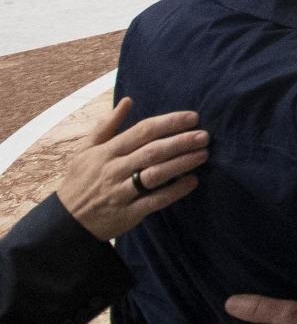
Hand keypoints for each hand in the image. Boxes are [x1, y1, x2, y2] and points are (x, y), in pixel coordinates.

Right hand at [57, 97, 207, 239]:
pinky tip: (192, 181)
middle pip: (153, 151)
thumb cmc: (80, 181)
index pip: (142, 131)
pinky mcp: (127, 213)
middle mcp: (114, 170)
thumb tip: (127, 100)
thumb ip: (107, 126)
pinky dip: (175, 191)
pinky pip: (155, 200)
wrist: (65, 222)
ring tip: (203, 154)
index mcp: (106, 152)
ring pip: (155, 174)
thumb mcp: (86, 151)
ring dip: (182, 163)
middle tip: (204, 136)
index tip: (193, 117)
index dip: (169, 122)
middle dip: (181, 141)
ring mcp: (120, 192)